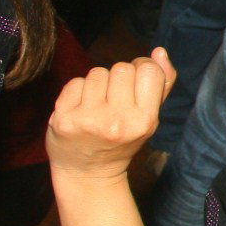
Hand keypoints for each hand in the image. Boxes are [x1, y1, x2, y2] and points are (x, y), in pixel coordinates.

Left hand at [46, 50, 175, 180]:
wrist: (87, 174)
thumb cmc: (121, 140)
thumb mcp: (148, 118)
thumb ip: (161, 84)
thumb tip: (159, 51)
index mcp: (144, 121)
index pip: (149, 70)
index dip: (142, 69)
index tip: (136, 83)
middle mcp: (117, 122)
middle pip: (122, 69)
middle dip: (118, 78)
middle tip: (114, 100)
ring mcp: (89, 120)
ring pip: (97, 73)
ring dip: (98, 84)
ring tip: (97, 104)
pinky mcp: (64, 119)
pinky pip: (75, 83)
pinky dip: (78, 91)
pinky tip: (80, 108)